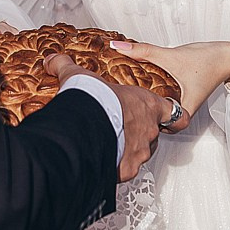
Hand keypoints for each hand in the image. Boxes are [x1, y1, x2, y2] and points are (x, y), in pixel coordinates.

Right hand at [46, 54, 186, 182]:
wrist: (84, 126)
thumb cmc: (93, 101)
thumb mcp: (80, 75)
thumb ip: (67, 65)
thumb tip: (53, 59)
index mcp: (148, 105)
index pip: (176, 114)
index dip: (172, 116)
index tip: (164, 118)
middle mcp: (149, 130)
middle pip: (153, 135)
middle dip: (138, 133)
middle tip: (120, 129)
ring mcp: (140, 152)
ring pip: (139, 154)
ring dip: (126, 150)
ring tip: (107, 145)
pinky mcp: (127, 169)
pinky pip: (124, 170)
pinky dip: (114, 167)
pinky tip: (100, 162)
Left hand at [111, 39, 229, 111]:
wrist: (227, 54)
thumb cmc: (208, 61)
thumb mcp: (171, 56)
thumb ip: (144, 51)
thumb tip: (118, 48)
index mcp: (184, 110)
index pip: (161, 125)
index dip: (145, 122)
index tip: (130, 114)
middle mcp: (184, 109)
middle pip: (159, 117)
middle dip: (143, 112)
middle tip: (125, 105)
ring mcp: (183, 100)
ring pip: (161, 105)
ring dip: (148, 100)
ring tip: (130, 94)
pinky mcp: (183, 90)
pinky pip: (165, 94)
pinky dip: (155, 89)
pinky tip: (143, 80)